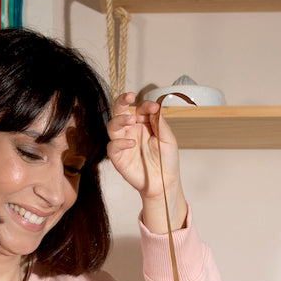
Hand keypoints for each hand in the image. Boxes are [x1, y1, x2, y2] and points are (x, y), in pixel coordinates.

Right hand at [106, 93, 186, 232]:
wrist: (163, 183)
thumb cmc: (166, 161)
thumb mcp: (169, 140)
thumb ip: (161, 124)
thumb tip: (156, 107)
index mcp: (144, 124)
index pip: (140, 108)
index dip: (145, 105)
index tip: (154, 107)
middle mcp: (131, 130)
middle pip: (120, 111)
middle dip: (122, 101)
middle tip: (129, 97)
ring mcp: (123, 142)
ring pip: (112, 125)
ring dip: (120, 120)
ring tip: (130, 120)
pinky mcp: (118, 157)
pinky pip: (112, 146)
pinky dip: (120, 143)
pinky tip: (131, 143)